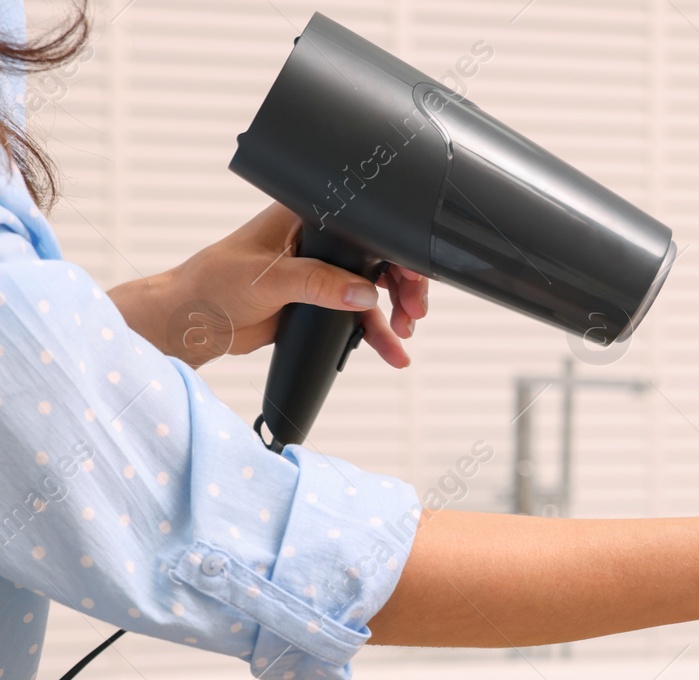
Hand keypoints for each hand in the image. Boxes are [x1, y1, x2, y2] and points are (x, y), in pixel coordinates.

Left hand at [108, 202, 428, 368]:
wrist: (191, 323)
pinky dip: (375, 332)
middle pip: (376, 259)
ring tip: (404, 334)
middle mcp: (316, 241)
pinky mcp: (318, 303)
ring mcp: (320, 273)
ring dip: (391, 313)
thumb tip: (365, 293)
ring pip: (371, 290)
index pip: (363, 224)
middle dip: (402, 286)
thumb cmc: (212, 284)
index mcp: (304, 217)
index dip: (393, 247)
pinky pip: (356, 316)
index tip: (410, 273)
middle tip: (413, 312)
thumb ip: (319, 283)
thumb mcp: (269, 278)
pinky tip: (390, 348)